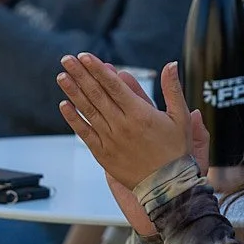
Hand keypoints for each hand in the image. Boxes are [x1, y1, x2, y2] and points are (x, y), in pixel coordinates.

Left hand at [57, 53, 201, 191]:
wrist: (168, 187)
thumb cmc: (176, 151)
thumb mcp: (181, 118)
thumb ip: (173, 89)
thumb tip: (171, 64)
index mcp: (140, 113)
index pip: (113, 86)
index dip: (98, 70)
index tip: (85, 56)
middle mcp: (122, 124)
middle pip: (97, 94)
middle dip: (81, 74)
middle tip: (67, 59)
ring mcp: (110, 139)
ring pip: (88, 111)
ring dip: (73, 92)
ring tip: (62, 76)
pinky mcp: (103, 154)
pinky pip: (85, 133)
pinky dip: (74, 119)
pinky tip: (64, 106)